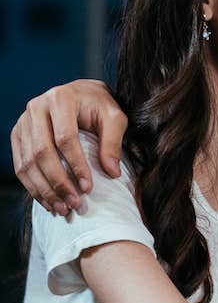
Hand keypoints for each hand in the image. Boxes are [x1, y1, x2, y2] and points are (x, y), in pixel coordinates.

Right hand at [10, 79, 126, 214]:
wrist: (81, 94)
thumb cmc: (100, 106)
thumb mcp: (114, 117)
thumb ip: (113, 143)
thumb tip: (111, 173)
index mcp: (61, 98)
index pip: (65, 138)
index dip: (76, 165)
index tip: (88, 188)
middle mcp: (36, 107)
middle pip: (42, 153)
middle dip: (58, 182)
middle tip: (74, 203)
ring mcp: (23, 121)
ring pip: (28, 162)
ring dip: (44, 190)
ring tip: (62, 208)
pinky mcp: (17, 135)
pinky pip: (20, 165)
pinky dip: (33, 186)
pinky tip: (48, 201)